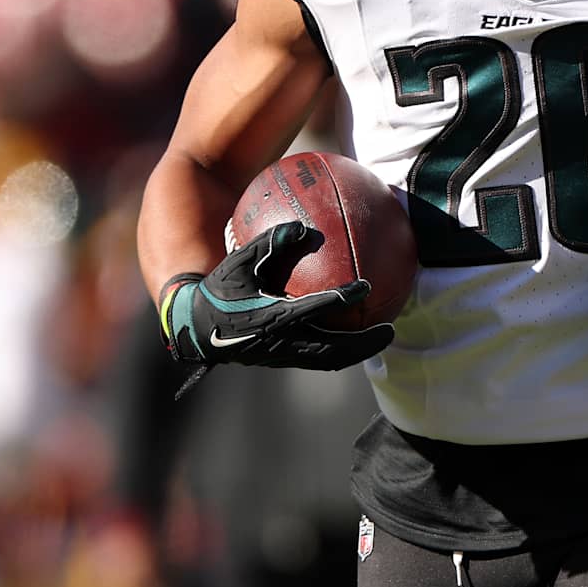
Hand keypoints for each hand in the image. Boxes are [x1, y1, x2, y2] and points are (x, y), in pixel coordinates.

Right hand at [161, 221, 393, 372]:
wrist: (197, 329)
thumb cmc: (219, 291)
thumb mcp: (238, 262)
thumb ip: (268, 243)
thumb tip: (301, 225)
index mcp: (270, 318)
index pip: (313, 309)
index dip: (342, 299)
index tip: (367, 286)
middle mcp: (280, 343)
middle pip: (331, 351)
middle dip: (362, 344)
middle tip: (390, 331)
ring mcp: (282, 356)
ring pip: (327, 360)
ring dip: (356, 352)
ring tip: (381, 338)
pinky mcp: (282, 361)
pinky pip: (317, 359)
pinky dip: (339, 350)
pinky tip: (353, 335)